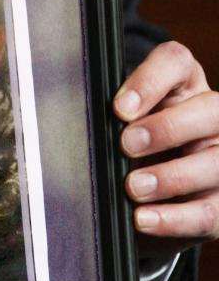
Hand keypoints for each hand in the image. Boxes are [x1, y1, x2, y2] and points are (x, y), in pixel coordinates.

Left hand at [114, 41, 218, 260]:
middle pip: (210, 110)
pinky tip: (144, 218)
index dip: (150, 81)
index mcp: (183, 84)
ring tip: (134, 187)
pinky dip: (174, 218)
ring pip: (214, 163)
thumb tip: (75, 119)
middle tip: (126, 145)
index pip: (176, 62)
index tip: (119, 108)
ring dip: (171, 177)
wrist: (153, 188)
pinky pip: (208, 212)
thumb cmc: (133, 141)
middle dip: (166, 128)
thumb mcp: (121, 120)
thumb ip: (111, 113)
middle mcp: (212, 117)